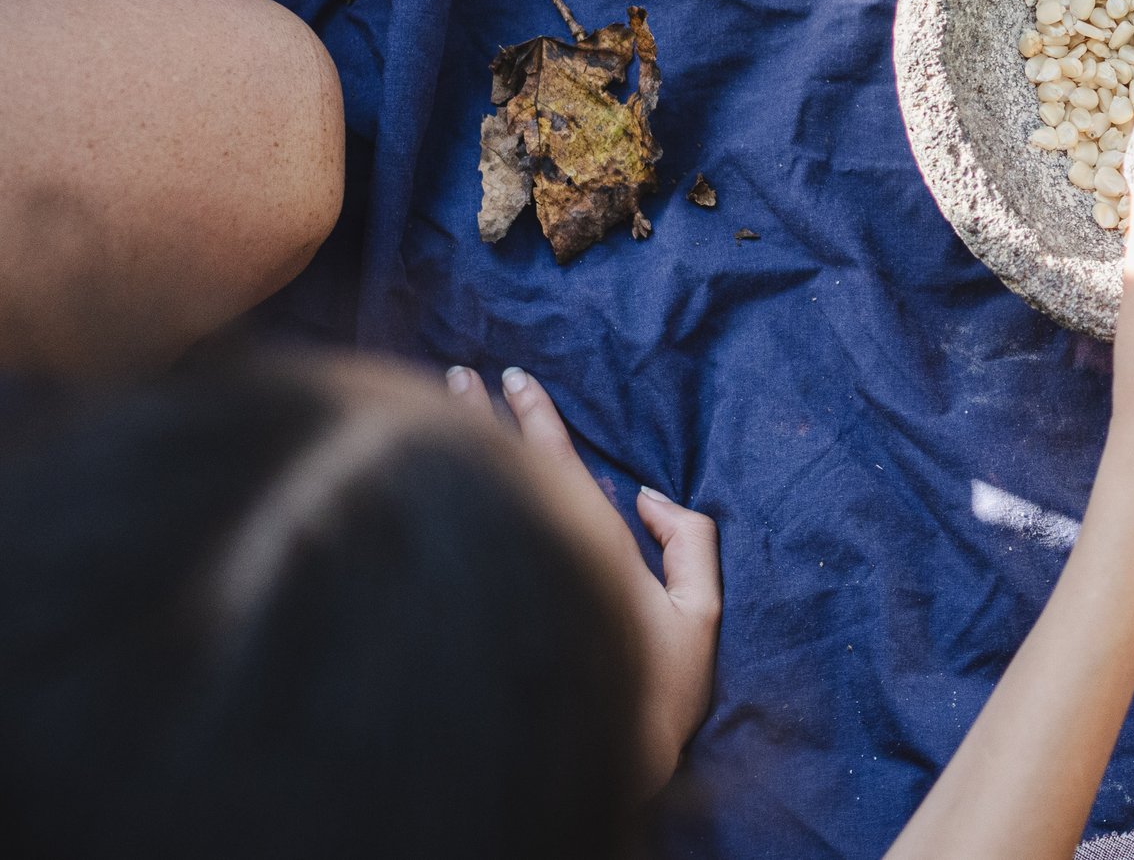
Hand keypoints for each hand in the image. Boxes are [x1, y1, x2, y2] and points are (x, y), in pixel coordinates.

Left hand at [446, 364, 721, 795]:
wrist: (607, 762)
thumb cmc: (659, 691)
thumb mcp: (702, 613)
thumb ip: (690, 542)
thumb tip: (648, 496)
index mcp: (594, 547)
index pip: (554, 464)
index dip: (535, 416)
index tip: (512, 375)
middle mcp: (543, 555)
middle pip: (499, 472)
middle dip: (476, 419)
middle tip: (452, 373)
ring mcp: (514, 585)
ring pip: (474, 502)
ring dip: (455, 453)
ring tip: (434, 413)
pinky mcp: (492, 616)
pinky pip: (464, 544)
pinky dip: (446, 507)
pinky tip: (428, 490)